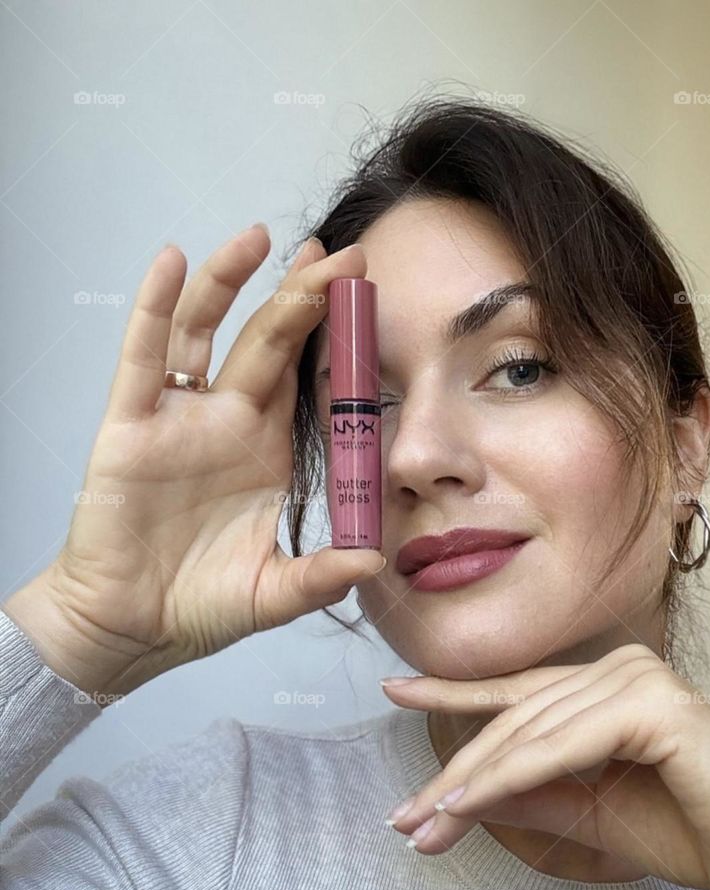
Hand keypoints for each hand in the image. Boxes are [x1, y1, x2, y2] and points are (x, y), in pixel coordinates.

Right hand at [3, 228, 384, 697]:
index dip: (332, 336)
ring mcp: (178, 419)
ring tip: (263, 235)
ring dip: (231, 282)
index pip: (305, 378)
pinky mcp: (130, 426)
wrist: (130, 628)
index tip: (365, 292)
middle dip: (303, 295)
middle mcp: (226, 423)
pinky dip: (155, 309)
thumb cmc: (199, 605)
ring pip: (206, 332)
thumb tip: (375, 563)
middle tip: (341, 253)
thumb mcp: (275, 593)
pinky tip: (171, 261)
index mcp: (267, 452)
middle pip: (267, 341)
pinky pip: (143, 358)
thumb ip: (322, 576)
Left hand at [382, 645, 709, 889]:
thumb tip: (459, 796)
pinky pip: (560, 747)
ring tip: (423, 825)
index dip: (454, 694)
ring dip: (469, 784)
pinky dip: (509, 778)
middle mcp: (621, 670)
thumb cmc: (692, 835)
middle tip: (403, 820)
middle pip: (514, 721)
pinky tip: (466, 805)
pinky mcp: (653, 706)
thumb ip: (528, 795)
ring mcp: (638, 680)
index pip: (519, 693)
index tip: (394, 691)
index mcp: (610, 687)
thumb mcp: (588, 815)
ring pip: (528, 734)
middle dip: (453, 775)